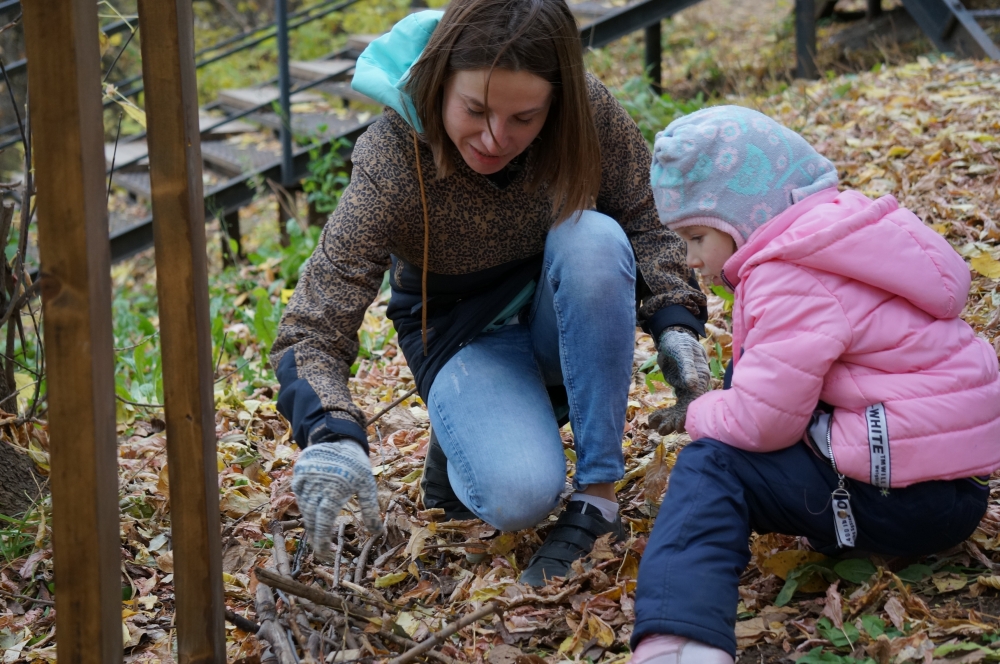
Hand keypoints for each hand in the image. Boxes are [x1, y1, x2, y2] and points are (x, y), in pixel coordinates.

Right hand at [292, 439, 383, 561]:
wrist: (338, 438)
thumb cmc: (356, 464)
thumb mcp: (367, 485)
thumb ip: (370, 509)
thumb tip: (377, 533)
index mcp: (333, 490)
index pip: (323, 522)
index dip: (322, 540)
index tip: (323, 553)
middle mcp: (315, 486)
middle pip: (311, 518)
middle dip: (315, 536)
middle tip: (321, 549)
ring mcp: (304, 480)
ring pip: (304, 509)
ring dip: (310, 523)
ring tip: (318, 534)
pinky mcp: (298, 475)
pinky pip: (299, 497)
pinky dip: (306, 507)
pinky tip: (313, 515)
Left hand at [648, 328, 710, 434]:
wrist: (675, 339)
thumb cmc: (680, 343)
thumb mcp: (683, 353)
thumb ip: (688, 368)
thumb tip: (692, 385)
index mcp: (700, 379)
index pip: (695, 401)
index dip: (687, 415)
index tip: (679, 426)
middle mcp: (696, 387)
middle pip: (688, 409)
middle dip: (676, 421)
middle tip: (662, 430)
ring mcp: (689, 390)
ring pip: (680, 410)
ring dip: (669, 420)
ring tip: (655, 427)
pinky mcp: (681, 391)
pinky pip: (674, 406)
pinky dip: (665, 413)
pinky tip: (652, 420)